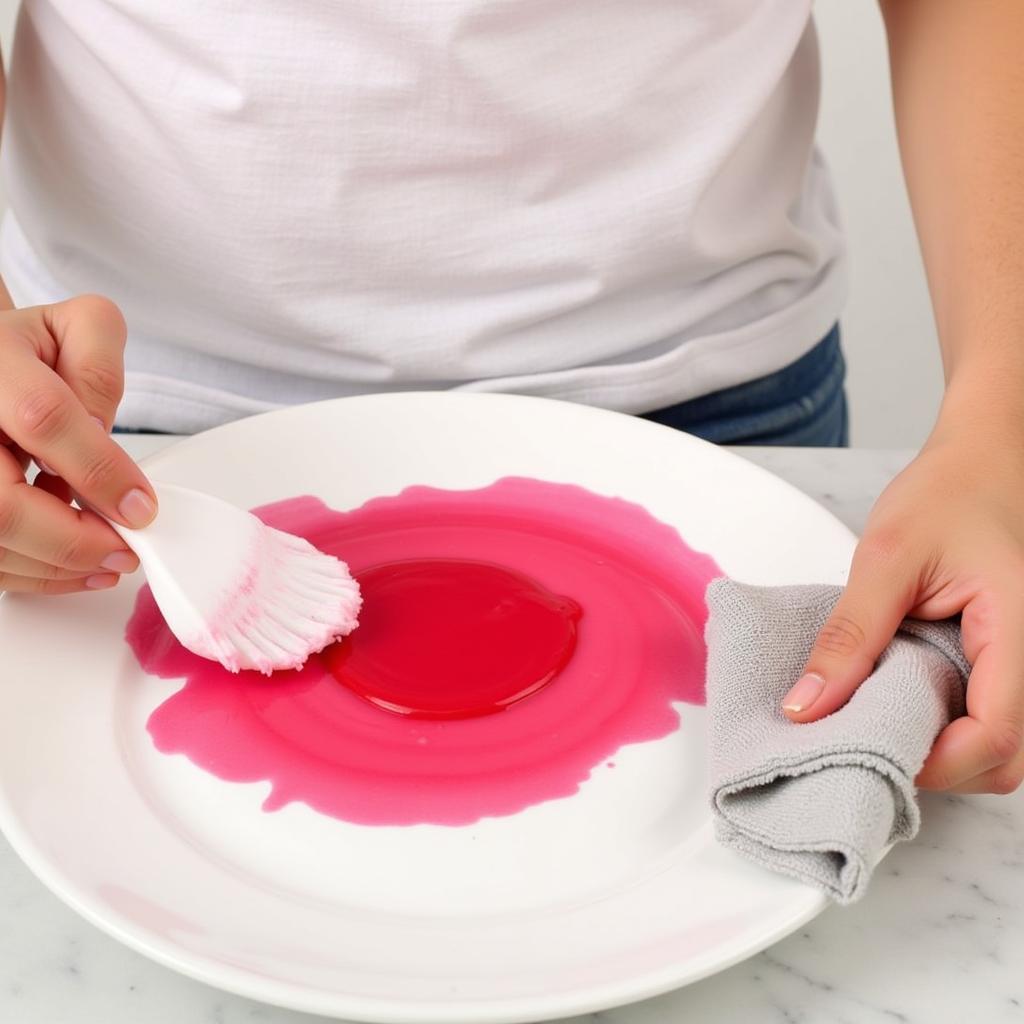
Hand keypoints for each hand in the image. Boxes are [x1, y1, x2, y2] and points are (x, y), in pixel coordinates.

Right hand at [0, 295, 156, 594]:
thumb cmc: (27, 350)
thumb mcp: (77, 327)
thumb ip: (98, 369)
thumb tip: (101, 433)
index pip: (42, 417)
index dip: (98, 471)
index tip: (141, 506)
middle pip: (3, 505)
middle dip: (74, 540)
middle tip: (124, 551)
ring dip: (56, 565)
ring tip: (107, 560)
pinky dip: (34, 573)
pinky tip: (74, 568)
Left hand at [781, 416, 1023, 794]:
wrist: (982, 462)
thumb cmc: (946, 495)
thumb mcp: (885, 558)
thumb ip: (850, 635)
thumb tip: (806, 707)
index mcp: (1019, 632)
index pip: (996, 737)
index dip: (935, 762)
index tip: (869, 751)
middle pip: (1001, 758)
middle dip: (934, 764)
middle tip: (862, 738)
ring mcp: (1018, 663)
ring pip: (993, 745)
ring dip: (935, 746)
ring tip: (871, 715)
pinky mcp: (999, 662)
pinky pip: (980, 714)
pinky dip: (939, 722)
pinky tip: (891, 699)